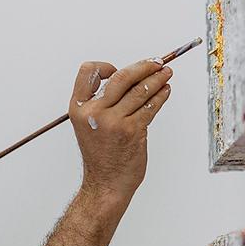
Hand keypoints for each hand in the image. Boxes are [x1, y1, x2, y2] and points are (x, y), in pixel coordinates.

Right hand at [68, 58, 172, 199]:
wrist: (106, 183)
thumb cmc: (101, 154)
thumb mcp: (90, 125)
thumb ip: (103, 102)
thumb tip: (131, 78)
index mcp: (79, 108)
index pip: (88, 72)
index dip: (105, 66)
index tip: (118, 69)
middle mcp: (93, 112)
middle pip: (121, 77)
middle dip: (143, 66)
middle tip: (157, 63)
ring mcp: (113, 122)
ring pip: (140, 90)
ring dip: (157, 79)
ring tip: (166, 74)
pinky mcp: (132, 130)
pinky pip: (150, 106)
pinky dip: (161, 96)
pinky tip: (165, 91)